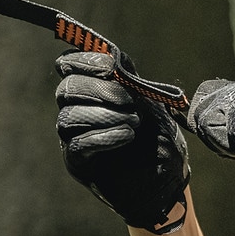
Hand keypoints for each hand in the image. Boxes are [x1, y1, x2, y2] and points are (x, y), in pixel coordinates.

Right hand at [54, 50, 189, 232]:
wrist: (167, 180)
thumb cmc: (159, 138)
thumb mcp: (150, 102)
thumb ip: (129, 78)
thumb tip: (111, 55)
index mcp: (92, 89)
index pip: (68, 64)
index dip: (83, 61)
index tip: (110, 67)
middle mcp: (77, 110)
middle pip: (67, 89)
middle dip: (99, 90)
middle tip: (129, 101)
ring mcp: (73, 137)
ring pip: (69, 117)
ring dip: (105, 115)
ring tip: (135, 122)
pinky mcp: (78, 162)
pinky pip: (78, 144)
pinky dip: (104, 137)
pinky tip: (127, 136)